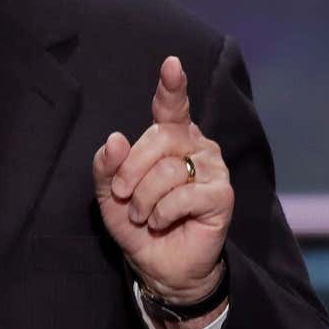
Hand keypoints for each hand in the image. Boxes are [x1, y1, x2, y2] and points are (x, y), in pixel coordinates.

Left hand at [92, 56, 232, 328]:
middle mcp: (196, 145)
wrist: (159, 264)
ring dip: (144, 199)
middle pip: (159, 139)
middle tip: (123, 197)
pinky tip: (162, 222)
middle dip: (131, 171)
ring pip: (168, 169)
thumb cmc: (137, 222)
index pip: (172, 105)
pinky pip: (183, 195)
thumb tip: (115, 139)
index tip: (171, 64)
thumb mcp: (109, 194)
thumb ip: (107, 165)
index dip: (172, 86)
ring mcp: (213, 168)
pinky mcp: (222, 195)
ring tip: (143, 215)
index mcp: (171, 137)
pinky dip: (162, 213)